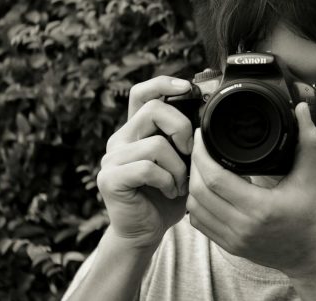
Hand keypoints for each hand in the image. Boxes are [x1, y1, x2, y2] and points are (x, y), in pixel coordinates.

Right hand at [96, 76, 193, 248]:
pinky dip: (167, 180)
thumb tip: (206, 108)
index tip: (190, 88)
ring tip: (181, 183)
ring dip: (178, 166)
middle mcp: (120, 139)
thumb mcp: (182, 161)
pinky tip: (170, 191)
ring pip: (155, 144)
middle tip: (190, 153)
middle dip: (182, 128)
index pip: (142, 92)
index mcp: (136, 130)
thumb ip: (186, 138)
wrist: (146, 231)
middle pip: (153, 109)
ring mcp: (112, 158)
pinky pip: (146, 168)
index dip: (164, 83)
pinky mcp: (109, 178)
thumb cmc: (167, 196)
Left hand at [186, 102, 315, 277]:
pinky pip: (200, 223)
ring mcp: (233, 239)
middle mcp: (242, 226)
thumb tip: (301, 109)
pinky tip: (206, 189)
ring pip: (194, 208)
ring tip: (201, 165)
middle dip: (194, 164)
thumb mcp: (312, 177)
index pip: (215, 178)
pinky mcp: (230, 246)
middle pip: (198, 191)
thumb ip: (307, 140)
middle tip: (199, 145)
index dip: (202, 153)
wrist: (314, 258)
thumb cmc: (315, 218)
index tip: (202, 135)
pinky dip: (197, 204)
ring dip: (193, 184)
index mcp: (260, 208)